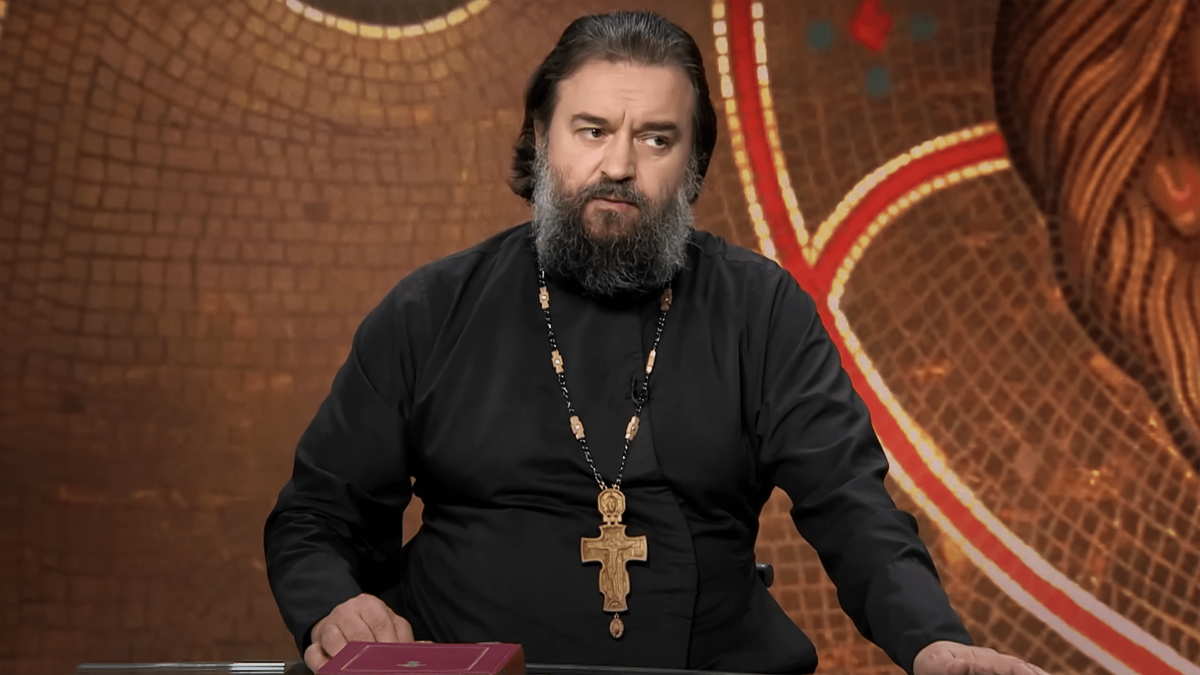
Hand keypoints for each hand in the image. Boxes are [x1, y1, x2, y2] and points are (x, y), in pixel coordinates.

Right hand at [305, 593, 413, 671]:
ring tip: (357, 669)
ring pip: (337, 643)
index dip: (390, 645)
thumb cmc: (368, 626)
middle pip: (360, 636)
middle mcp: (348, 611)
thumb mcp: (387, 625)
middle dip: (370, 657)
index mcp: (370, 605)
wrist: (337, 620)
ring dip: (347, 661)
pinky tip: (335, 670)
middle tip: (378, 668)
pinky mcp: (315, 641)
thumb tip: (426, 646)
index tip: (395, 661)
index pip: (383, 624)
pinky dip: (324, 665)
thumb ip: (402, 637)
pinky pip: (314, 654)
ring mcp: (329, 625)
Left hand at [914, 641, 1051, 674]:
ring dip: (1037, 673)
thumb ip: (947, 668)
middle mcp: (992, 660)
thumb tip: (962, 666)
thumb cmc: (934, 664)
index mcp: (977, 659)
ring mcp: (999, 664)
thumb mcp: (934, 665)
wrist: (937, 656)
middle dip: (1034, 673)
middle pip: (1017, 666)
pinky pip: (1021, 670)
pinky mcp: (1002, 669)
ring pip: (1023, 668)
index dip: (1018, 671)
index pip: (1001, 666)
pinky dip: (1034, 673)